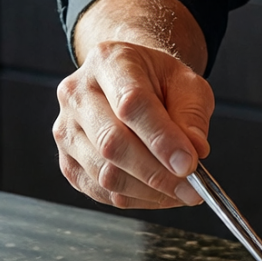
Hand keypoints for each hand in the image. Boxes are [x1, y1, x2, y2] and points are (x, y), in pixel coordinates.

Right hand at [54, 37, 212, 208]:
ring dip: (149, 191)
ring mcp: (67, 129)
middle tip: (192, 188)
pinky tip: (159, 193)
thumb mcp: (186, 84)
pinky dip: (135, 199)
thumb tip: (194, 151)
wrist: (130, 82)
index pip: (132, 103)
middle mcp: (77, 93)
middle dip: (157, 173)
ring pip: (105, 174)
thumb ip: (192, 115)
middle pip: (112, 143)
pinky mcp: (67, 161)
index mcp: (108, 61)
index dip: (161, 138)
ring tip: (181, 191)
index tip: (189, 164)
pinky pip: (100, 192)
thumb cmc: (158, 81)